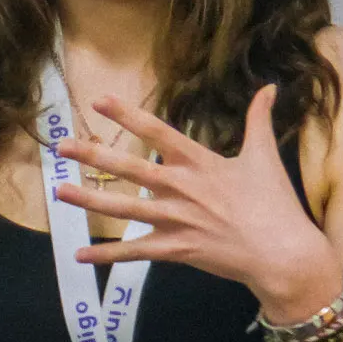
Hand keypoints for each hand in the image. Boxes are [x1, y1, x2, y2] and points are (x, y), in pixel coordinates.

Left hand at [55, 84, 342, 319]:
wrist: (282, 254)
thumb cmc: (275, 204)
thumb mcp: (265, 156)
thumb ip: (259, 119)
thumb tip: (269, 86)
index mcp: (199, 163)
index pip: (157, 132)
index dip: (126, 116)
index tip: (99, 102)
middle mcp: (180, 188)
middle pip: (129, 168)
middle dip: (93, 156)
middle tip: (62, 146)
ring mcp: (175, 220)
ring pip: (123, 209)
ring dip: (89, 201)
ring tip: (60, 193)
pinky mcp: (175, 250)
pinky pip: (134, 252)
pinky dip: (106, 255)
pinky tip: (80, 255)